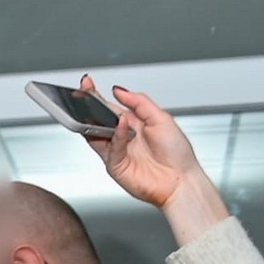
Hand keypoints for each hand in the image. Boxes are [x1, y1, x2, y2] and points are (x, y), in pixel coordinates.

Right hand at [79, 76, 230, 241]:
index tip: (87, 83)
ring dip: (95, 120)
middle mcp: (122, 137)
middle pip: (97, 119)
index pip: (108, 106)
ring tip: (97, 108)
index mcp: (133, 123)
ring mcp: (116, 152)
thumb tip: (119, 91)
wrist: (181, 180)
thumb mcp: (161, 118)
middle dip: (88, 106)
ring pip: (96, 134)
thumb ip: (139, 102)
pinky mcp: (115, 166)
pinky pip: (109, 149)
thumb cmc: (177, 153)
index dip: (96, 95)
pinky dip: (115, 137)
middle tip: (83, 93)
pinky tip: (122, 127)